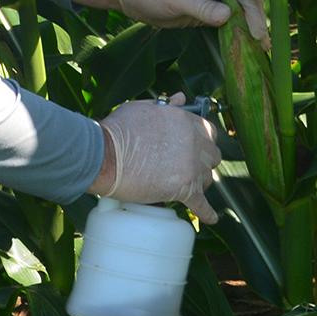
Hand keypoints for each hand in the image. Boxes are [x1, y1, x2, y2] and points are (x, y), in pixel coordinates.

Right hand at [88, 93, 222, 221]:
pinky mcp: (183, 188)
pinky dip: (206, 212)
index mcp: (184, 120)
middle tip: (188, 167)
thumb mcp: (141, 108)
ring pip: (208, 178)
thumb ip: (166, 105)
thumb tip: (180, 98)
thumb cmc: (118, 130)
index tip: (195, 148)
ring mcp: (190, 166)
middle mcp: (193, 141)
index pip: (208, 131)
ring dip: (199, 182)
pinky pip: (202, 204)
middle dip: (203, 162)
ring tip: (187, 186)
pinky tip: (211, 217)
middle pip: (212, 155)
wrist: (104, 155)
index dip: (202, 141)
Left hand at [118, 0, 266, 42]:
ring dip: (247, 30)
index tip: (258, 34)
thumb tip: (229, 18)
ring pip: (236, 14)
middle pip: (244, 4)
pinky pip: (224, 22)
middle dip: (255, 23)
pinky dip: (234, 33)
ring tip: (259, 50)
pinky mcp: (204, 12)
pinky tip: (241, 46)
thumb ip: (203, 8)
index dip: (252, 14)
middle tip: (264, 46)